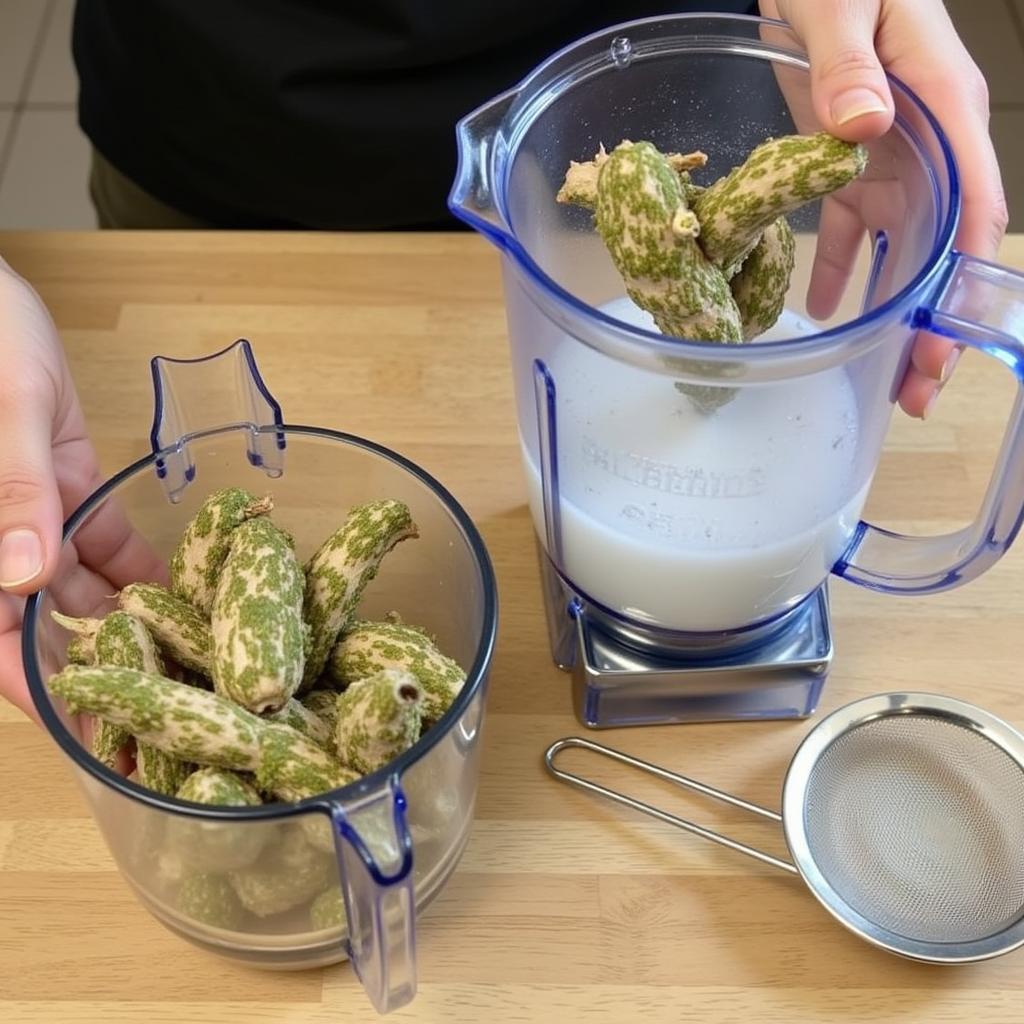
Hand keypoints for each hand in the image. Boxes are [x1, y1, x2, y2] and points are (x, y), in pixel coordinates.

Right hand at [0, 257, 161, 722]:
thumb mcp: (0, 417)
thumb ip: (12, 495)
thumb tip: (18, 577)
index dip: (33, 691)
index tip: (88, 735)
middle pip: (41, 627)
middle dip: (95, 676)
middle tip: (157, 724)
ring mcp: (33, 518)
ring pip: (79, 590)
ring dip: (128, 627)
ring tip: (185, 670)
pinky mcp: (66, 488)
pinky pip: (104, 541)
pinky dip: (139, 568)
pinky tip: (185, 596)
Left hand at [760, 0, 1008, 417]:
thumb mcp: (845, 4)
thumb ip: (852, 66)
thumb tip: (866, 128)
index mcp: (944, 109)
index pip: (974, 210)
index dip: (962, 283)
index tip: (944, 342)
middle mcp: (929, 146)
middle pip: (943, 250)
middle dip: (933, 324)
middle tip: (915, 392)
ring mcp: (891, 159)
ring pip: (900, 251)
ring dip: (892, 314)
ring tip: (880, 378)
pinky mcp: (846, 165)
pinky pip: (847, 230)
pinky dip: (838, 272)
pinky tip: (823, 311)